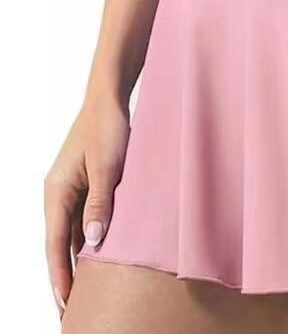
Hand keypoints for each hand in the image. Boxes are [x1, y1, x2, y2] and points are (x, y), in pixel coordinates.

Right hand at [44, 98, 129, 316]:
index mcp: (57, 192)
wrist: (109, 101)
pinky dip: (90, 240)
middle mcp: (59, 195)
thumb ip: (100, 204)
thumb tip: (92, 243)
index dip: (60, 275)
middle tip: (72, 309)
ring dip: (79, 261)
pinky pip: (84, 220)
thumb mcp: (107, 168)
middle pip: (60, 245)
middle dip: (66, 277)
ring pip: (72, 235)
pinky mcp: (86, 185)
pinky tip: (99, 257)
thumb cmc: (107, 129)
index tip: (65, 302)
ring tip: (87, 292)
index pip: (55, 244)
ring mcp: (72, 190)